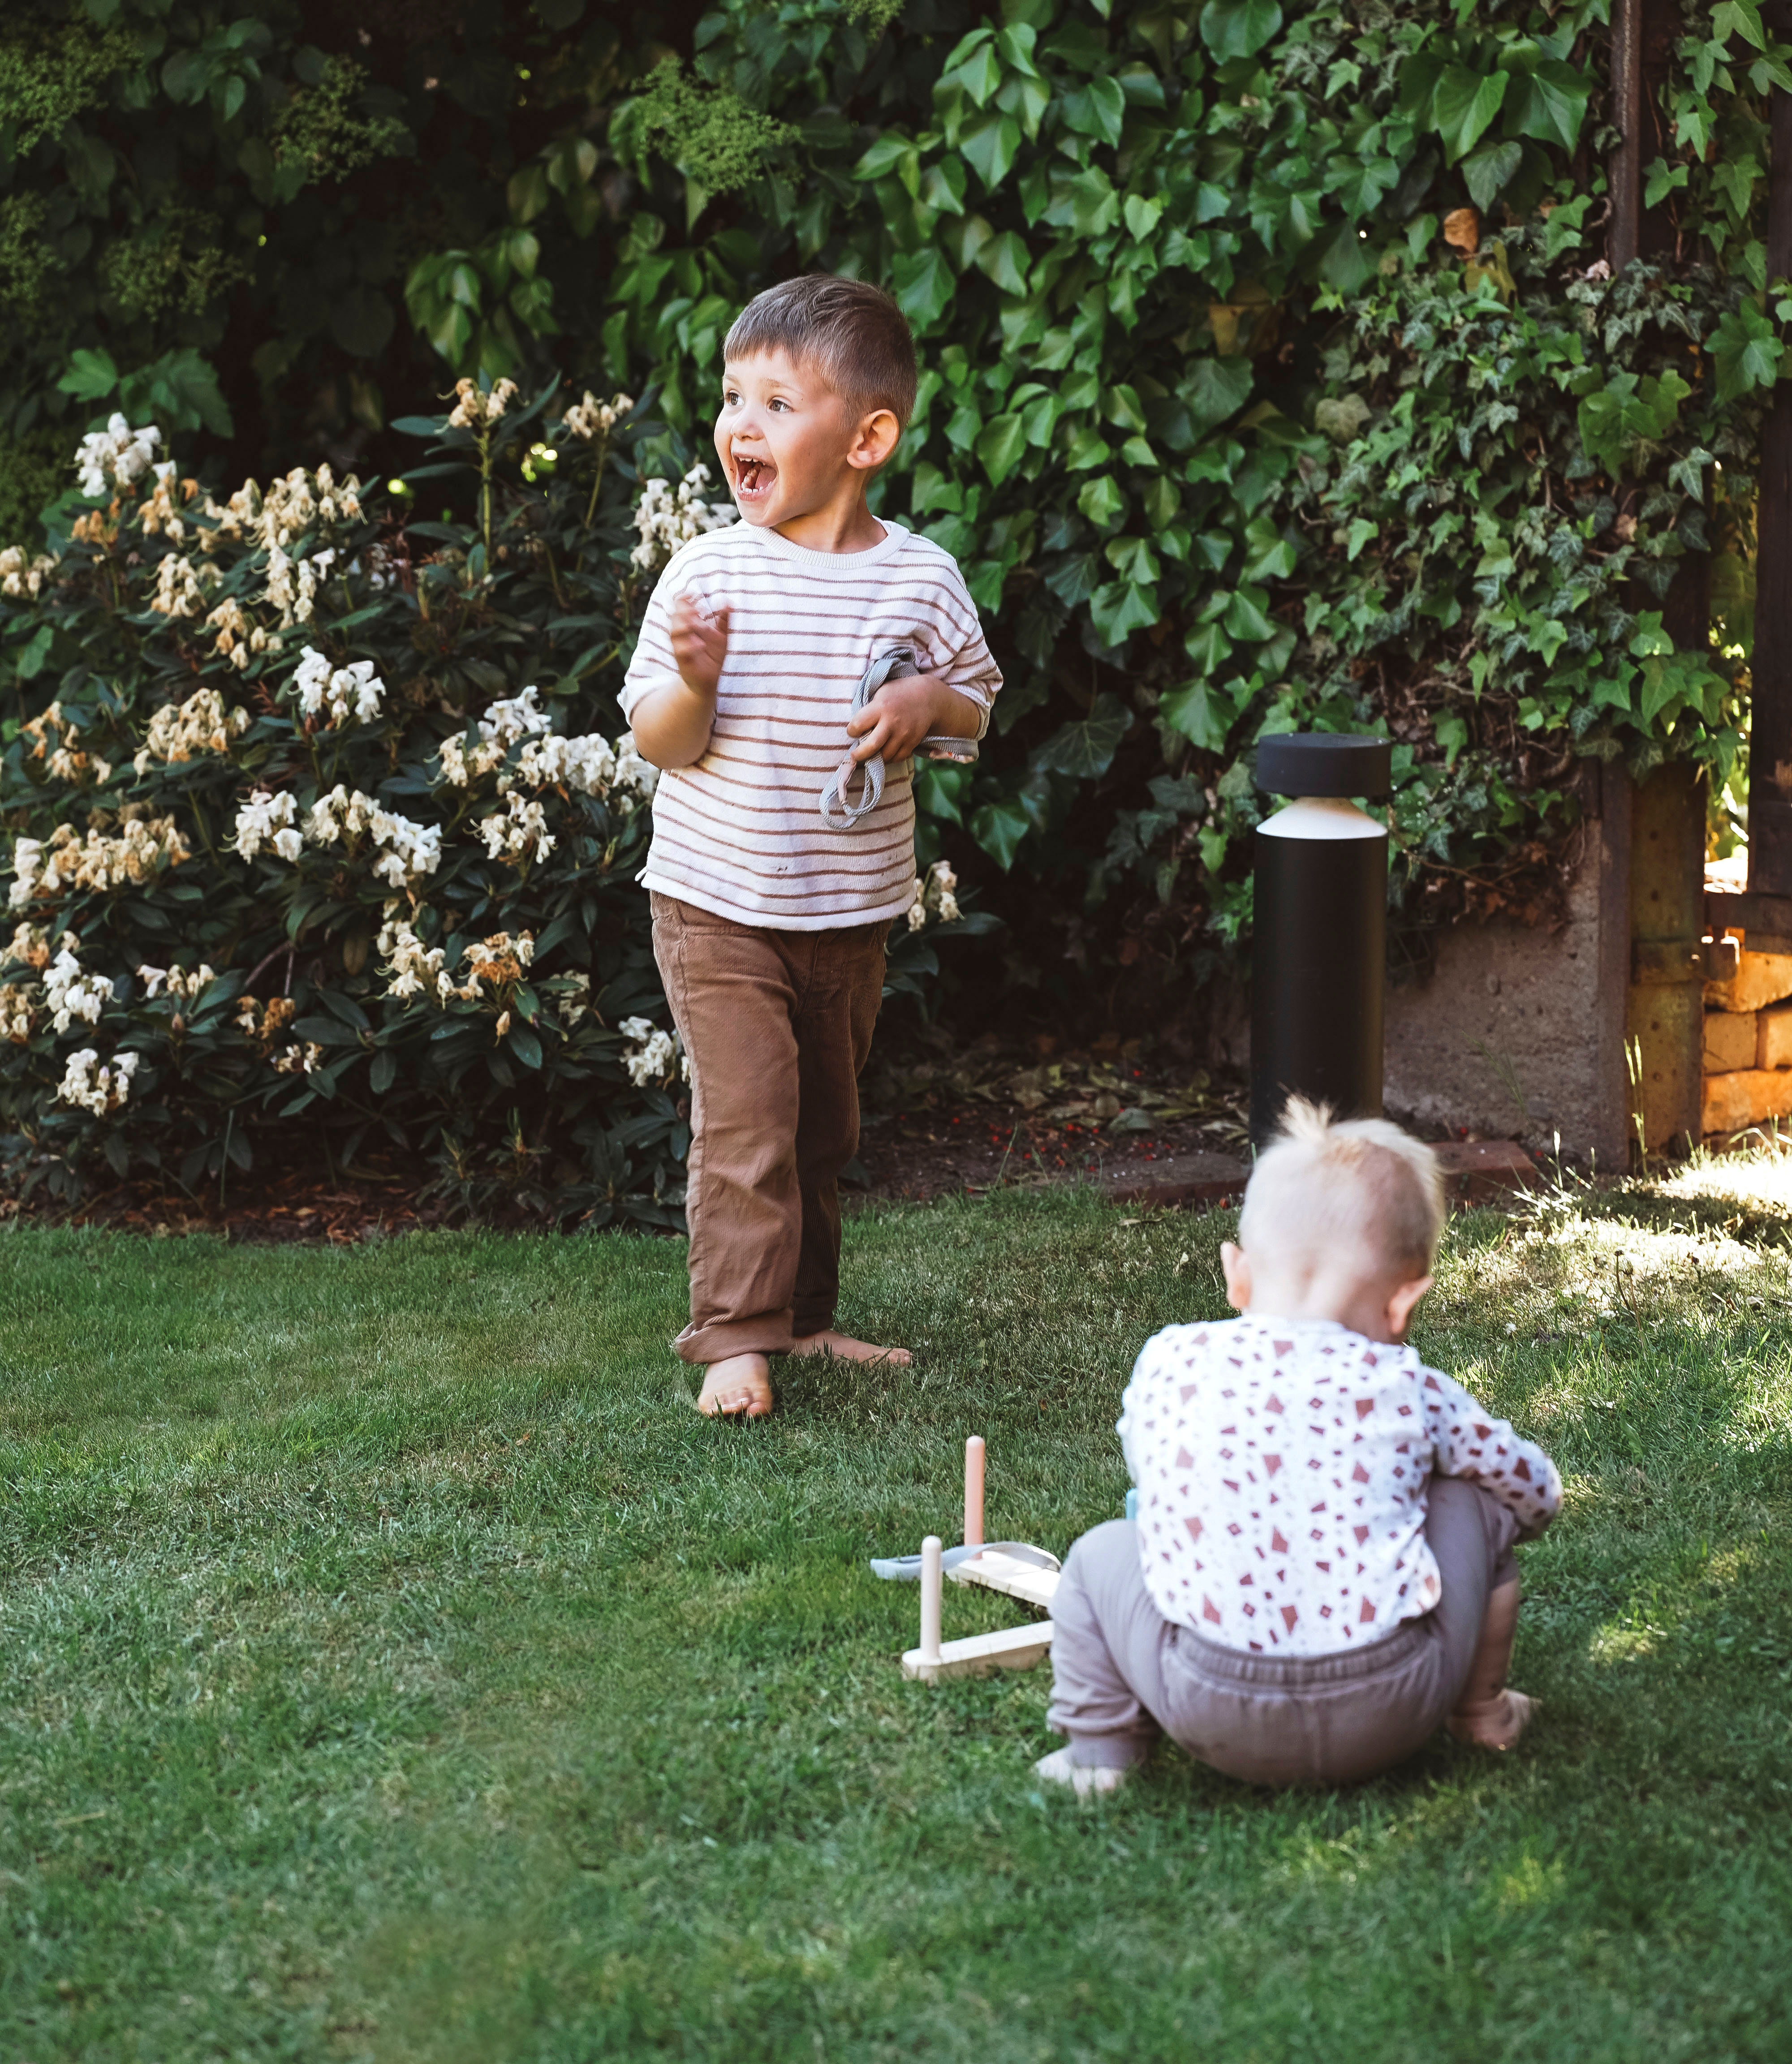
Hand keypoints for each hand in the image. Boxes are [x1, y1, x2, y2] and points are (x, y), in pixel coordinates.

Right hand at [670, 592, 727, 698]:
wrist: (709, 681)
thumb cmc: (712, 657)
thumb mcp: (722, 637)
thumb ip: (724, 620)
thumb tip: (728, 602)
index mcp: (691, 626)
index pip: (681, 608)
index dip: (684, 600)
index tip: (692, 595)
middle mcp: (683, 635)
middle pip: (675, 617)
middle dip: (684, 611)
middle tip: (698, 610)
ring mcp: (681, 647)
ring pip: (674, 633)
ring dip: (683, 626)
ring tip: (697, 624)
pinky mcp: (683, 661)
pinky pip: (681, 652)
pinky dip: (689, 646)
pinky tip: (701, 644)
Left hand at [845, 671, 970, 762]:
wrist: (928, 697)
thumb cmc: (898, 693)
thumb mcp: (881, 692)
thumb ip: (869, 708)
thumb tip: (855, 727)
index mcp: (881, 707)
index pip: (858, 725)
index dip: (852, 730)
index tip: (852, 731)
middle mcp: (892, 722)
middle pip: (872, 746)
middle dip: (859, 754)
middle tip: (854, 755)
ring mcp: (904, 734)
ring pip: (885, 756)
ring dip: (875, 758)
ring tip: (871, 754)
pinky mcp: (913, 742)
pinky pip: (898, 758)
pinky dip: (890, 758)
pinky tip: (885, 753)